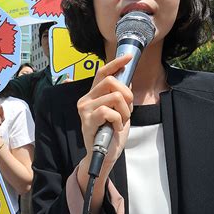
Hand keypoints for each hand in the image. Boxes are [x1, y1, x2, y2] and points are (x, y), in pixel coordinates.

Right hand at [77, 54, 132, 169]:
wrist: (104, 156)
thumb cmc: (111, 134)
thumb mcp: (120, 111)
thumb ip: (121, 95)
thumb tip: (127, 78)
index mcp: (93, 95)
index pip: (102, 73)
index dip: (116, 63)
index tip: (129, 57)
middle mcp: (85, 99)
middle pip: (111, 82)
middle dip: (127, 95)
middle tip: (127, 111)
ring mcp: (84, 109)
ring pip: (114, 97)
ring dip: (125, 112)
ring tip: (121, 122)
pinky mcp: (87, 120)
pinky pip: (109, 111)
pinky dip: (118, 120)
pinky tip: (115, 128)